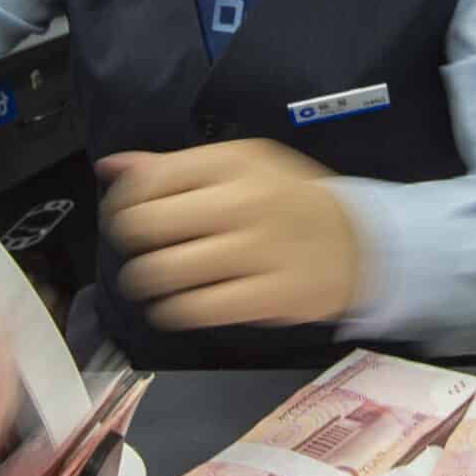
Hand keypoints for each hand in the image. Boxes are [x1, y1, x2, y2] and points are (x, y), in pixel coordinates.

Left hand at [101, 140, 362, 329]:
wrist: (363, 243)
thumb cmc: (292, 202)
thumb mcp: (243, 165)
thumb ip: (176, 166)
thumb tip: (112, 166)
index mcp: (232, 164)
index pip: (146, 181)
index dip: (123, 203)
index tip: (129, 216)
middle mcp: (243, 203)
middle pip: (146, 226)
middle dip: (129, 242)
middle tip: (141, 249)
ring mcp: (257, 251)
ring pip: (163, 272)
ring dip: (145, 281)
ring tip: (154, 280)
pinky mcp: (268, 296)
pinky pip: (195, 310)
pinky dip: (172, 312)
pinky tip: (176, 306)